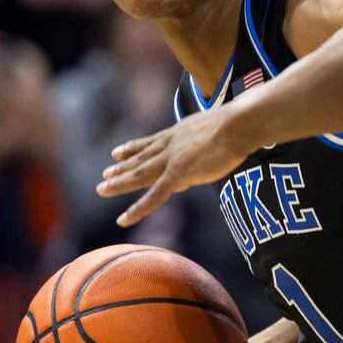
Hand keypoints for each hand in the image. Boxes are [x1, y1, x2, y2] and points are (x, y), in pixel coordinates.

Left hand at [98, 107, 253, 225]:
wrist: (239, 124)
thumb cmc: (239, 123)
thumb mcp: (219, 127)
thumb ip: (213, 138)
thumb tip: (217, 146)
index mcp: (179, 132)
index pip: (151, 142)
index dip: (134, 147)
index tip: (118, 151)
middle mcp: (170, 144)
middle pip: (140, 157)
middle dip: (122, 166)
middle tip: (105, 173)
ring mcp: (172, 159)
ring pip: (139, 174)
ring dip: (119, 182)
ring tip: (102, 188)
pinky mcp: (178, 174)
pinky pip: (153, 196)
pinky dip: (138, 209)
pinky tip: (124, 219)